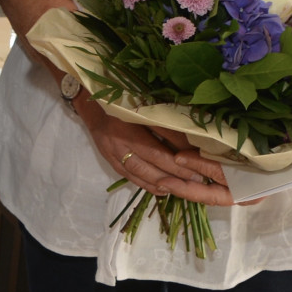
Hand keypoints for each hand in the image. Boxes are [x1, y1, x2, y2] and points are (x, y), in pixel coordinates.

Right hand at [75, 98, 235, 206]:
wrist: (92, 106)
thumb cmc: (122, 101)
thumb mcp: (143, 107)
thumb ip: (164, 123)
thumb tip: (189, 139)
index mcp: (129, 125)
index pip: (158, 147)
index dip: (178, 158)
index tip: (199, 165)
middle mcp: (120, 142)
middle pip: (152, 162)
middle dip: (176, 173)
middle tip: (197, 181)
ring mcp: (114, 153)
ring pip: (140, 173)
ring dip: (163, 182)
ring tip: (183, 188)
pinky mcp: (110, 161)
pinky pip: (130, 177)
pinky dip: (146, 185)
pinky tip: (162, 190)